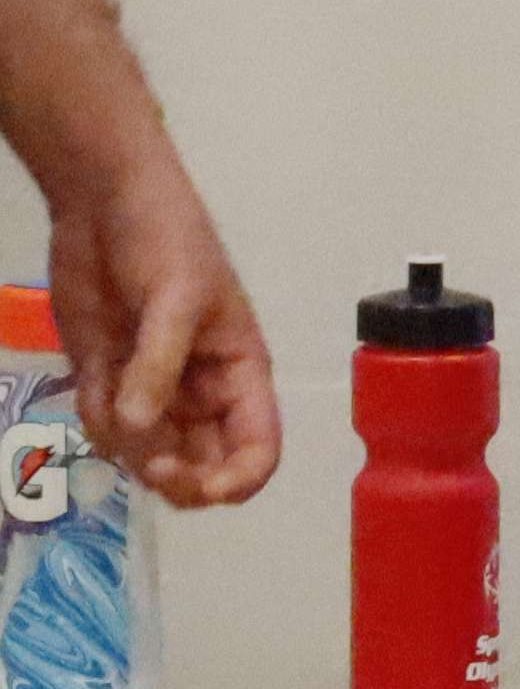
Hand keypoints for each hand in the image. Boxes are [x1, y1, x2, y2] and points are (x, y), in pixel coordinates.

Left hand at [43, 142, 275, 506]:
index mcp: (239, 370)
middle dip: (179, 478)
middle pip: (203, 467)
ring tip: (110, 397)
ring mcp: (151, 389)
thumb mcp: (176, 298)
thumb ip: (157, 366)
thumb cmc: (167, 240)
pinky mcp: (108, 380)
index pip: (258, 447)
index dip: (238, 478)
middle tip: (149, 464)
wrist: (103, 204)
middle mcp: (200, 390)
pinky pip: (105, 428)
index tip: (203, 484)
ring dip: (128, 447)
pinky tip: (93, 378)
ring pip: (148, 456)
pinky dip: (95, 419)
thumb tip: (137, 430)